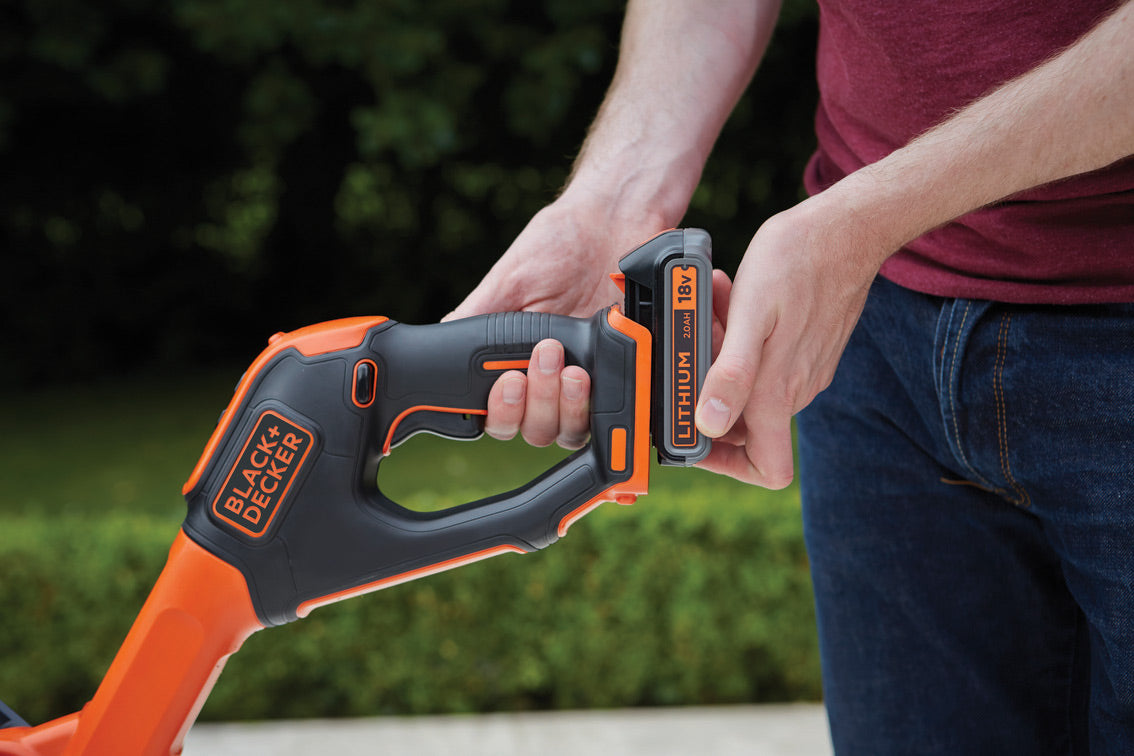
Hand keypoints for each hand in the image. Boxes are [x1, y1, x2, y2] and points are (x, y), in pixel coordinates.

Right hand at [448, 192, 669, 448]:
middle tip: (545, 357)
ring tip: (571, 370)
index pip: (495, 413)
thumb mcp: (508, 279)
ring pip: (564, 431)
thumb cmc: (558, 246)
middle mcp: (544, 380)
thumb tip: (440, 344)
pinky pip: (602, 416)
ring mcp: (581, 385)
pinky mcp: (616, 379)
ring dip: (562, 405)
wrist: (614, 224)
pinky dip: (593, 403)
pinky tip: (591, 375)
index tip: (509, 382)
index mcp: (512, 362)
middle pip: (529, 429)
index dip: (499, 410)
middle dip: (535, 402)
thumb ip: (474, 317)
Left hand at [693, 198, 888, 487]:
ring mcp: (803, 371)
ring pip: (747, 383)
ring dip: (720, 352)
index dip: (725, 462)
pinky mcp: (805, 350)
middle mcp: (794, 391)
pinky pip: (762, 358)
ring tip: (712, 306)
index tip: (692, 431)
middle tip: (695, 340)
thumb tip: (709, 425)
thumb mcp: (753, 313)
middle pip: (741, 420)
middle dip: (708, 385)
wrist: (847, 227)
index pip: (764, 468)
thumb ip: (733, 374)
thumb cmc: (800, 261)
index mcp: (779, 392)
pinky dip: (739, 337)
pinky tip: (732, 298)